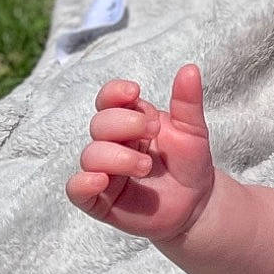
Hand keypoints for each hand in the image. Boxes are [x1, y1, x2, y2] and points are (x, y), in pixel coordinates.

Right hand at [66, 65, 216, 240]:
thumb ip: (188, 102)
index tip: (134, 92)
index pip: (108, 100)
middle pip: (99, 124)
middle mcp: (112, 144)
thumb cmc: (190, 164)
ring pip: (90, 155)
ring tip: (146, 166)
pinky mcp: (99, 200)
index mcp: (130, 121)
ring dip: (117, 157)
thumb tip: (190, 69)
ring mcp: (104, 172)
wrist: (197, 204)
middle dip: (125, 124)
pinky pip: (76, 189)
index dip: (114, 93)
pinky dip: (83, 183)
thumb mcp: (193, 130)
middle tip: (154, 133)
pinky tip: (102, 181)